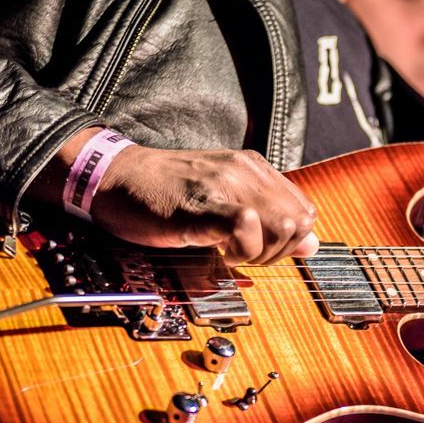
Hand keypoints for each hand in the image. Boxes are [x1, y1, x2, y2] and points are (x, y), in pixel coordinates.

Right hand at [90, 144, 318, 265]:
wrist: (112, 177)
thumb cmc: (163, 194)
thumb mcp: (224, 202)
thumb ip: (268, 219)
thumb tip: (311, 245)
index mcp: (254, 168)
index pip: (305, 211)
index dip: (290, 240)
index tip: (260, 248)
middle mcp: (245, 170)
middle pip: (299, 222)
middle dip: (279, 251)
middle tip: (244, 254)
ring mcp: (225, 185)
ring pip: (282, 225)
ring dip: (261, 252)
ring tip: (228, 252)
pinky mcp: (202, 205)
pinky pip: (247, 226)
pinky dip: (242, 250)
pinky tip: (218, 251)